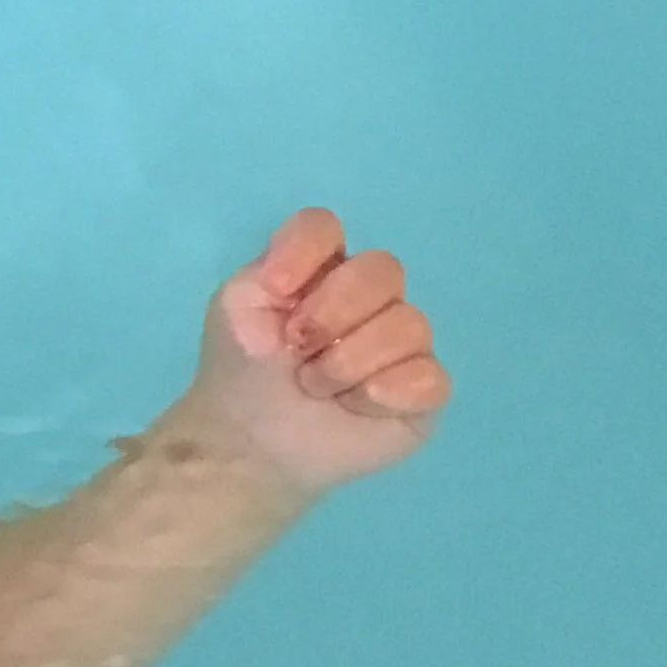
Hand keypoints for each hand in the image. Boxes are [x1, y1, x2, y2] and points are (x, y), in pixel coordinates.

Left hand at [187, 207, 449, 496]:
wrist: (250, 440)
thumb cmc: (245, 369)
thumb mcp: (236, 307)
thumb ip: (267, 270)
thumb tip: (301, 279)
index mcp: (322, 268)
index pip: (326, 226)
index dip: (302, 254)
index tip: (274, 291)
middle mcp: (370, 296)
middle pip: (382, 269)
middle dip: (331, 313)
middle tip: (298, 349)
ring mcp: (403, 341)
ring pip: (410, 324)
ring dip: (348, 362)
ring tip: (317, 386)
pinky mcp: (423, 391)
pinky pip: (429, 377)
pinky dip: (383, 393)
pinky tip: (354, 405)